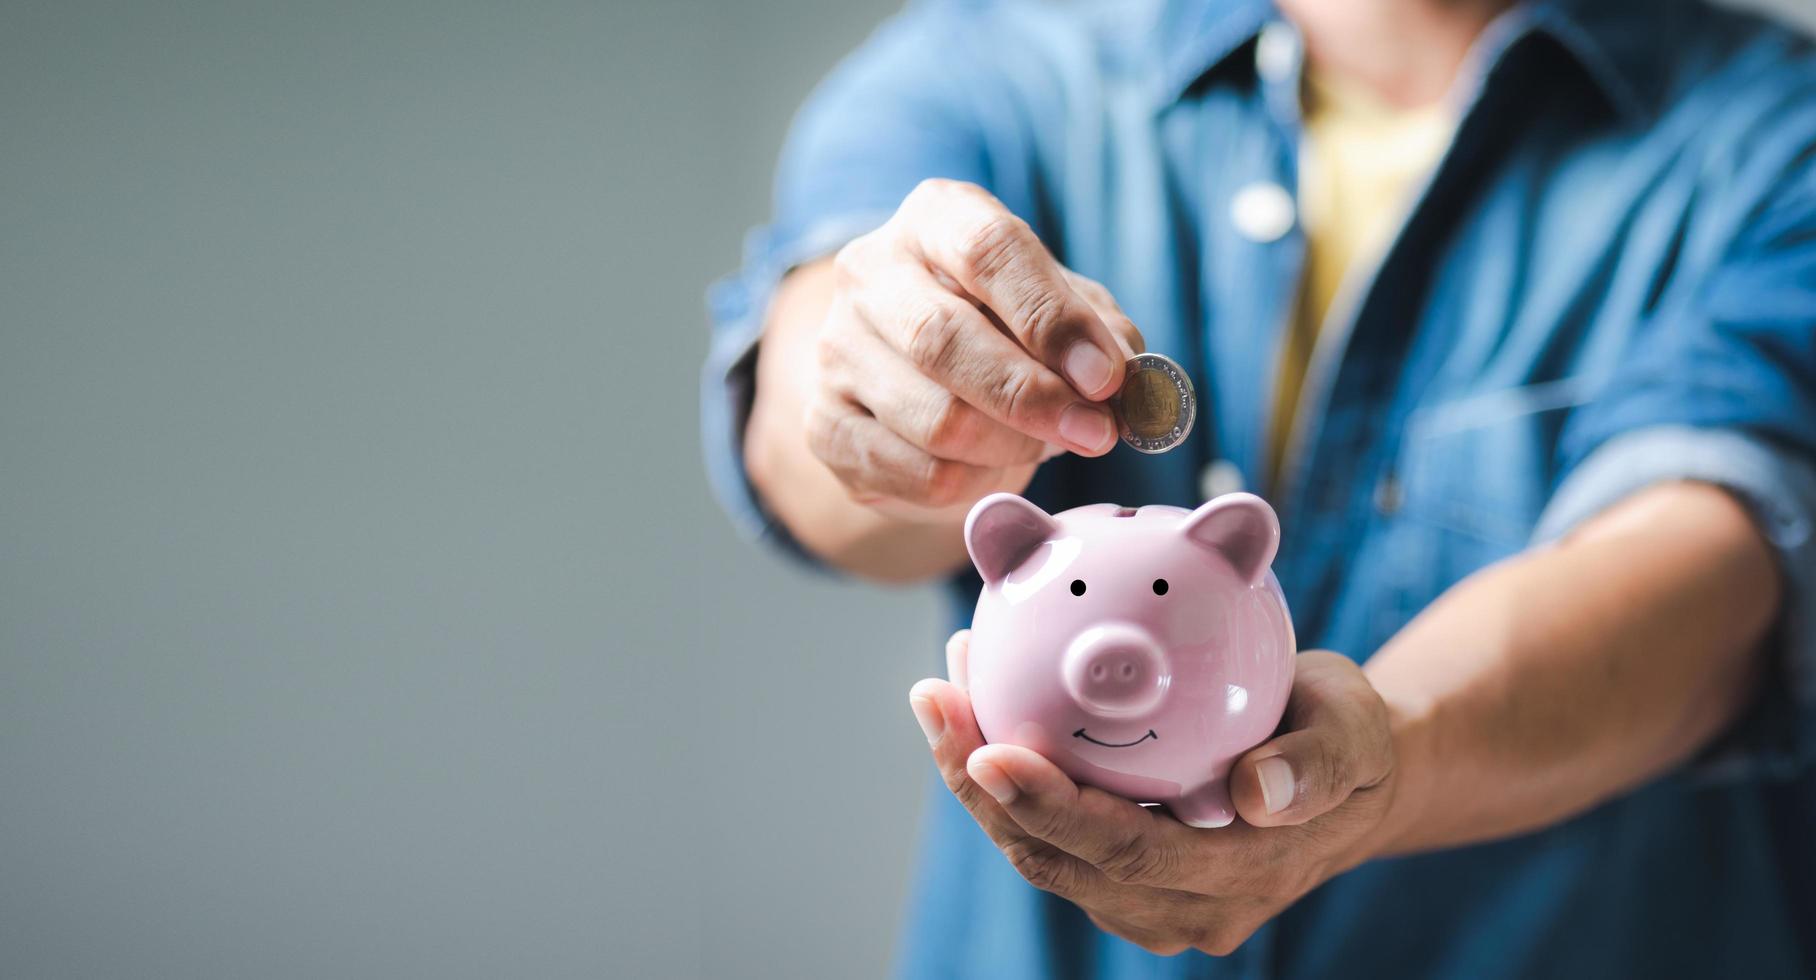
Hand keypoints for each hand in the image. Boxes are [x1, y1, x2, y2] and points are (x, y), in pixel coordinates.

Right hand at [809, 179, 1143, 519]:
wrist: (918, 374)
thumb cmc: (1004, 327)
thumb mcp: (1060, 306)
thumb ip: (1099, 331)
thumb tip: (1128, 382)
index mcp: (934, 218)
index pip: (988, 250)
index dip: (1052, 318)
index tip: (1105, 376)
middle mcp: (869, 273)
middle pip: (944, 340)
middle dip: (1032, 397)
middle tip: (1095, 432)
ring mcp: (837, 352)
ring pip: (935, 421)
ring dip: (1012, 447)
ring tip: (1042, 443)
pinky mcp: (826, 427)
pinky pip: (918, 475)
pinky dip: (976, 484)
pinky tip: (994, 466)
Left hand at [908, 634, 1398, 955]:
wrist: (1345, 774)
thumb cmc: (1345, 734)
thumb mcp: (1354, 732)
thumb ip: (1316, 763)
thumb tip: (1255, 792)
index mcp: (1236, 876)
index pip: (1126, 852)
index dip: (1050, 808)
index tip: (990, 750)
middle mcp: (1181, 907)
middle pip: (1057, 860)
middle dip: (980, 785)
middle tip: (936, 699)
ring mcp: (1145, 900)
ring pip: (1037, 850)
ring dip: (976, 774)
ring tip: (942, 689)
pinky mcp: (1119, 875)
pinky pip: (1044, 830)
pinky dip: (1003, 774)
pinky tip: (976, 699)